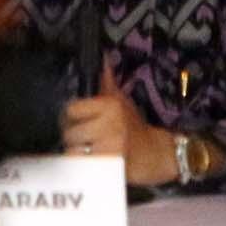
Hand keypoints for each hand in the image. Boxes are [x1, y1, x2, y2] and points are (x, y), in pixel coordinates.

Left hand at [60, 61, 178, 187]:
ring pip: (72, 151)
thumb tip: (102, 58)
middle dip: (74, 138)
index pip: (72, 109)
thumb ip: (106, 82)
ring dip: (76, 154)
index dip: (71, 117)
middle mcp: (109, 124)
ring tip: (88, 152)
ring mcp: (109, 146)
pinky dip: (82, 166)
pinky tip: (91, 163)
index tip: (78, 121)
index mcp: (109, 106)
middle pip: (69, 132)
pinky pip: (81, 165)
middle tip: (84, 140)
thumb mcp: (122, 102)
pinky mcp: (109, 166)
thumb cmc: (136, 127)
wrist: (156, 154)